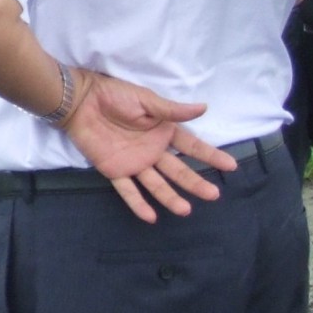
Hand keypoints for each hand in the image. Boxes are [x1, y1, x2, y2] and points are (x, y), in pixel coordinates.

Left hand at [62, 70, 236, 223]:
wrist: (81, 101)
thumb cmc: (114, 95)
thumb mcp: (146, 100)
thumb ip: (172, 110)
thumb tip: (204, 108)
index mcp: (163, 132)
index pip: (192, 147)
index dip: (210, 155)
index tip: (231, 166)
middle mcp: (152, 151)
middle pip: (178, 171)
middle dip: (195, 182)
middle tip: (213, 194)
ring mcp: (134, 163)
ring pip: (156, 184)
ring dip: (170, 197)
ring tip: (185, 210)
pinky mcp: (114, 170)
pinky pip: (128, 190)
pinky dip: (138, 204)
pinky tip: (151, 217)